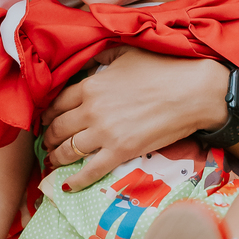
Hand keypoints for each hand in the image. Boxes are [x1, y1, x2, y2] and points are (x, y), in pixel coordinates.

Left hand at [41, 49, 229, 188]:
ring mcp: (105, 133)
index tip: (47, 119)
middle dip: (49, 137)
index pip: (58, 103)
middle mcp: (91, 110)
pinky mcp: (121, 151)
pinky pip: (90, 170)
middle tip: (47, 142)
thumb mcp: (126, 53)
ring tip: (54, 160)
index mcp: (91, 86)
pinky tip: (68, 185)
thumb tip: (88, 61)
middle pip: (58, 128)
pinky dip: (76, 180)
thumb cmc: (162, 68)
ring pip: (68, 150)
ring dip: (57, 157)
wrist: (192, 91)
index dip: (49, 114)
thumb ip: (101, 58)